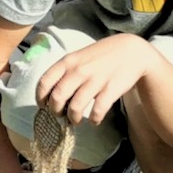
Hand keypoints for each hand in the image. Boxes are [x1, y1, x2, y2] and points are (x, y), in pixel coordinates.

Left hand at [33, 35, 156, 126]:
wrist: (131, 51)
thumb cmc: (100, 56)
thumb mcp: (78, 57)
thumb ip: (65, 71)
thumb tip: (51, 94)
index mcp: (67, 61)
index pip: (44, 82)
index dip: (40, 97)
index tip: (43, 106)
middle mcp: (78, 70)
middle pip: (57, 97)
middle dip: (55, 111)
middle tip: (60, 115)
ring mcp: (94, 80)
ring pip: (75, 107)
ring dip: (73, 118)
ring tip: (76, 120)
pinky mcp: (110, 90)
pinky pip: (97, 111)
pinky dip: (94, 120)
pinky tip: (95, 121)